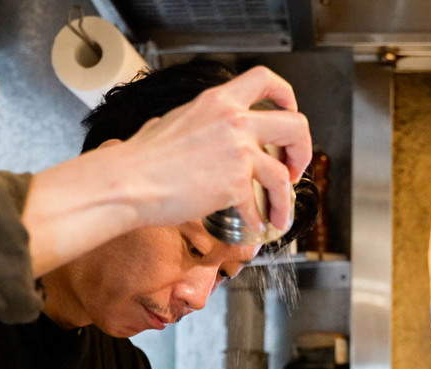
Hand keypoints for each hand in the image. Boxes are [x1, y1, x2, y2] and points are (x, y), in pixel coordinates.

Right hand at [117, 65, 311, 232]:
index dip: (286, 96)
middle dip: (302, 149)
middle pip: (295, 124)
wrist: (128, 182)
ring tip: (280, 211)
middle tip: (292, 166)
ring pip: (283, 174)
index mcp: (219, 101)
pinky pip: (258, 205)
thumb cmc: (140, 158)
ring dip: (286, 198)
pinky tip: (253, 226)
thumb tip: (200, 130)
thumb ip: (198, 122)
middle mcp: (233, 121)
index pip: (265, 80)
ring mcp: (237, 152)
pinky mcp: (233, 184)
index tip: (289, 111)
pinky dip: (259, 220)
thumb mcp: (173, 120)